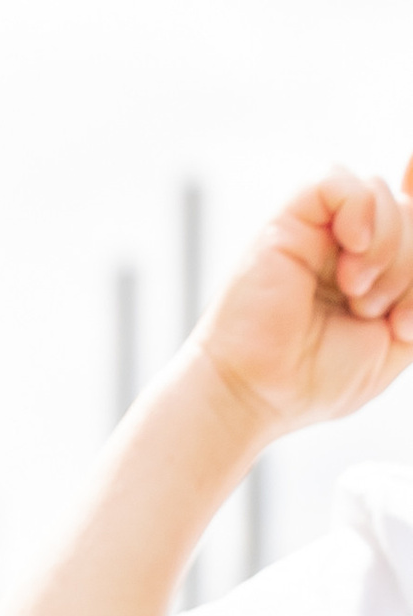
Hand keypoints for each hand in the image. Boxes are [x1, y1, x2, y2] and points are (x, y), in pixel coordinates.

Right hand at [200, 166, 412, 440]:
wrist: (257, 396)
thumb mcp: (400, 343)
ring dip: (387, 249)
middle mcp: (343, 242)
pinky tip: (351, 249)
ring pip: (380, 195)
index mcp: (370, 266)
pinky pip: (339, 181)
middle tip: (373, 311)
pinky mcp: (289, 218)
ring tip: (354, 297)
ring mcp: (316, 229)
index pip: (408, 212)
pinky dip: (359, 209)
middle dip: (408, 264)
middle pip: (407, 212)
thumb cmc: (314, 380)